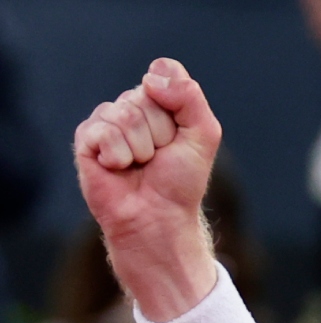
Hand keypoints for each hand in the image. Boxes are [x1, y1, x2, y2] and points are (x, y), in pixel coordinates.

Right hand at [73, 59, 221, 321]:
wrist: (158, 218)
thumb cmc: (181, 182)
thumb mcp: (203, 135)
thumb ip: (190, 98)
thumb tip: (151, 78)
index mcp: (158, 103)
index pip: (164, 75)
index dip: (177, 107)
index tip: (180, 137)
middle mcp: (130, 108)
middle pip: (144, 95)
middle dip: (161, 132)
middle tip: (159, 158)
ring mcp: (106, 123)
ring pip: (124, 113)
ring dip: (141, 147)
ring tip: (140, 166)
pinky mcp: (85, 141)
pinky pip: (103, 131)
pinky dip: (119, 155)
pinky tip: (119, 169)